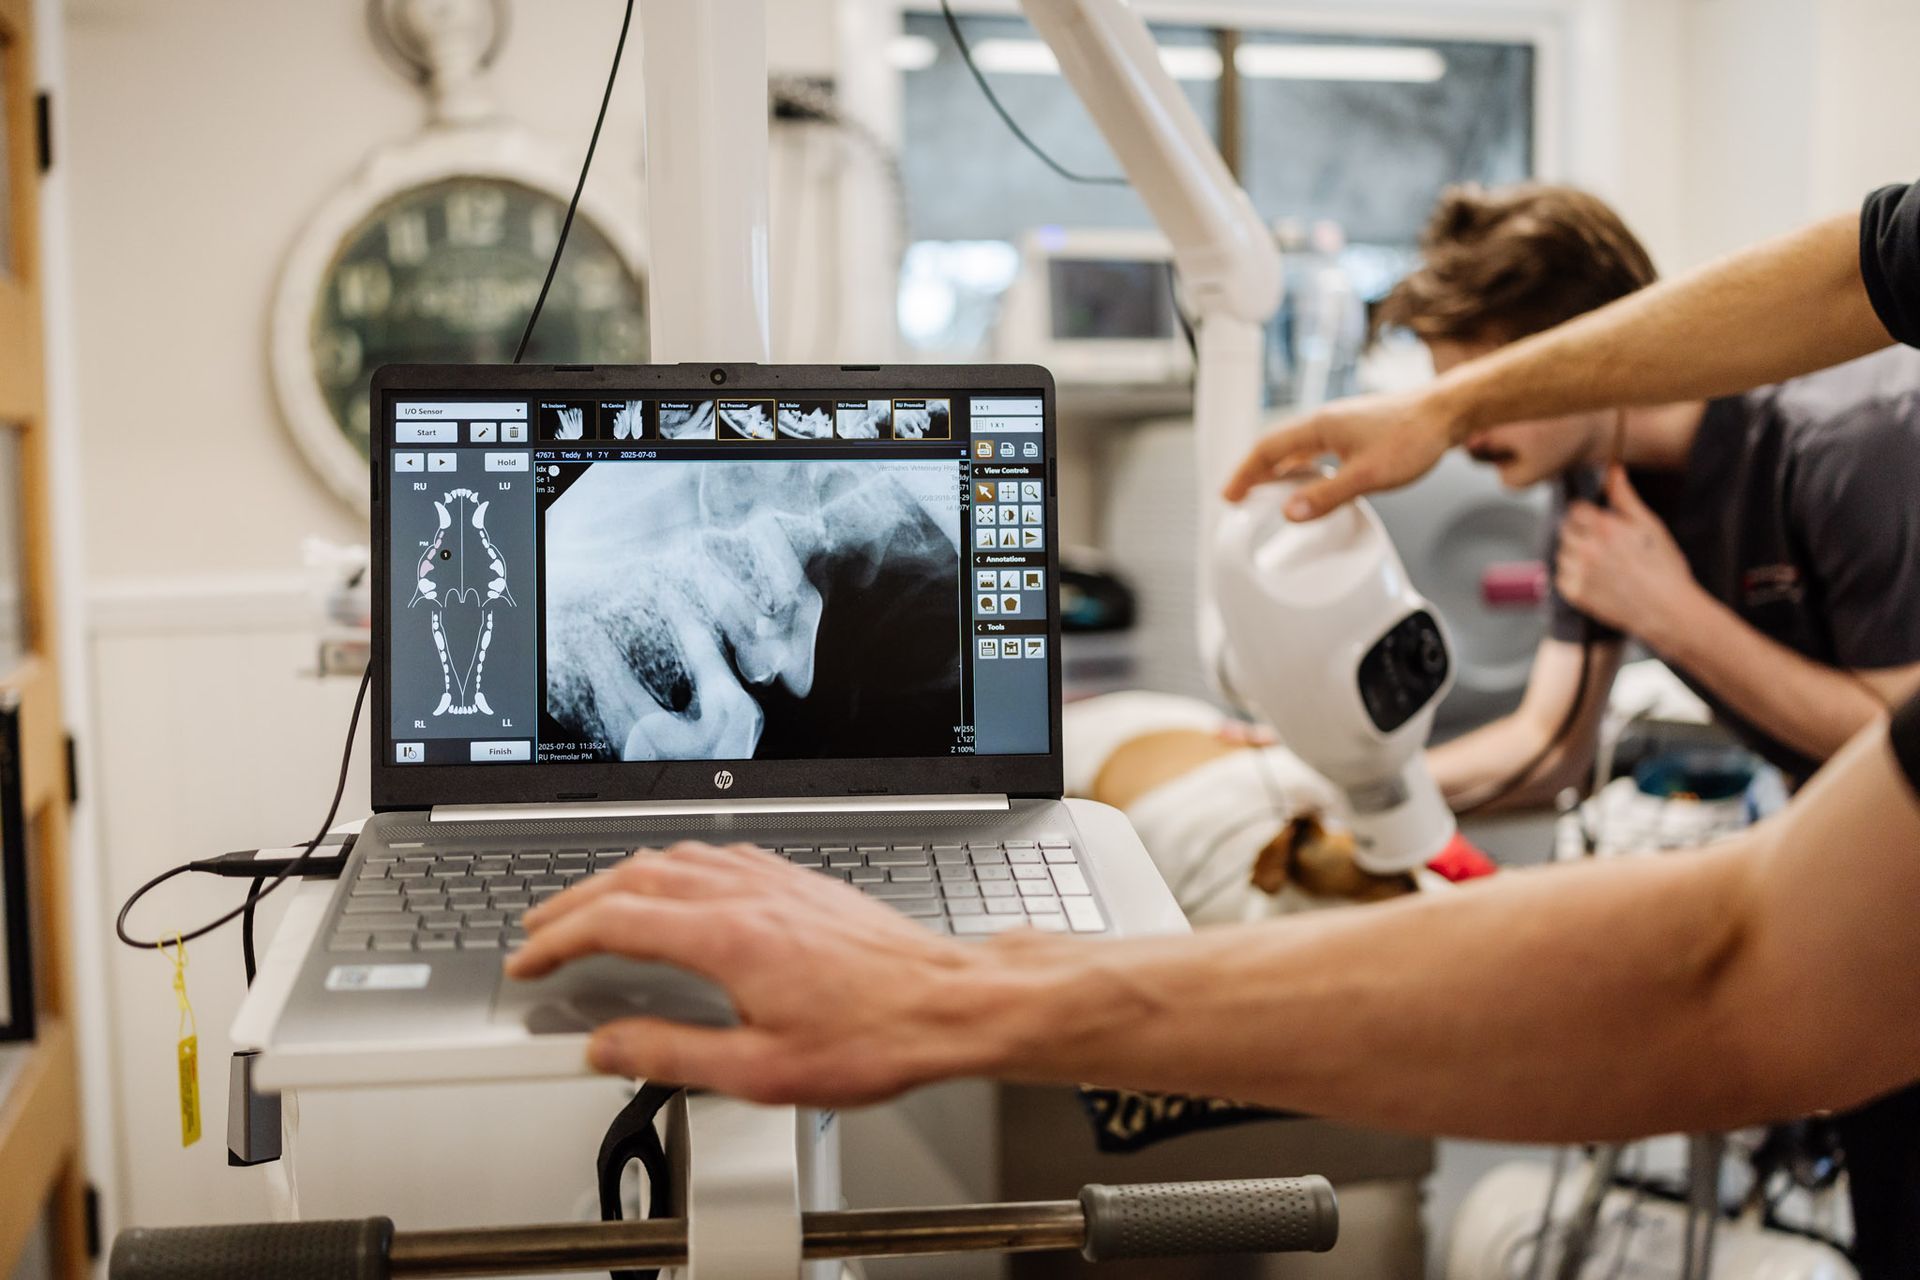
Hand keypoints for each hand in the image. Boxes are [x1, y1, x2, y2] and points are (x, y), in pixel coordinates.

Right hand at [503, 842, 1030, 1104]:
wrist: (947, 1002)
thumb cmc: (875, 1036)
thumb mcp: (762, 1072)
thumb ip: (673, 1056)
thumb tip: (609, 1045)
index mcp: (728, 936)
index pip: (615, 922)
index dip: (558, 941)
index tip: (530, 961)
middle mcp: (747, 893)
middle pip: (633, 879)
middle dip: (574, 904)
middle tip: (538, 931)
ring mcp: (774, 879)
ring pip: (672, 859)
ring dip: (618, 880)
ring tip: (589, 907)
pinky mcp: (798, 880)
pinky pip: (715, 856)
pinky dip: (669, 868)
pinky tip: (672, 885)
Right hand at [1222, 387, 1465, 519]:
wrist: (1447, 413)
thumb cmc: (1413, 437)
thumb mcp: (1367, 475)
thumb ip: (1326, 495)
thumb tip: (1290, 513)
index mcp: (1319, 427)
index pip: (1267, 449)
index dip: (1244, 474)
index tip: (1229, 495)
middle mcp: (1325, 421)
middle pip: (1277, 447)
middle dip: (1255, 472)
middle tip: (1239, 496)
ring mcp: (1341, 425)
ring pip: (1297, 448)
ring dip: (1278, 470)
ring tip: (1267, 492)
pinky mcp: (1356, 431)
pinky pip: (1316, 449)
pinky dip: (1302, 467)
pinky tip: (1311, 480)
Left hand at [1555, 465, 1703, 645]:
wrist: (1667, 610)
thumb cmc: (1663, 566)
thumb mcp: (1649, 525)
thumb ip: (1624, 496)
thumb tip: (1612, 470)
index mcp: (1604, 527)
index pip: (1574, 509)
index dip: (1585, 513)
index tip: (1595, 521)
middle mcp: (1587, 548)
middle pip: (1565, 529)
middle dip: (1580, 532)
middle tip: (1602, 544)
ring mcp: (1579, 572)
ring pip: (1562, 553)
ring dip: (1575, 554)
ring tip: (1602, 563)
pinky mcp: (1575, 594)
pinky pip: (1561, 577)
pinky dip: (1572, 576)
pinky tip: (1595, 579)